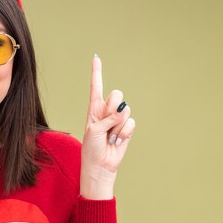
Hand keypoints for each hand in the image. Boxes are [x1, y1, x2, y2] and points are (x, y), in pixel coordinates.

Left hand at [80, 54, 135, 198]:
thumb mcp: (94, 130)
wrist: (100, 165)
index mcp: (94, 109)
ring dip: (117, 126)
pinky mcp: (127, 128)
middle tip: (106, 124)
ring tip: (109, 137)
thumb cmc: (91, 148)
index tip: (96, 56)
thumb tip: (122, 112)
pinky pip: (131, 122)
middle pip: (116, 95)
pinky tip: (117, 141)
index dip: (97, 72)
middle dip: (112, 108)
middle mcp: (106, 111)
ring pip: (125, 110)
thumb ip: (107, 118)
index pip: (96, 87)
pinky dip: (124, 133)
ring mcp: (118, 120)